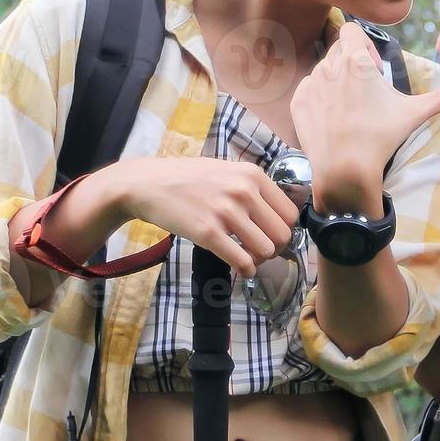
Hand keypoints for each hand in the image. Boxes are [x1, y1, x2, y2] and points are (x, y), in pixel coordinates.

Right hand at [105, 156, 299, 278]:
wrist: (149, 184)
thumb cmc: (188, 178)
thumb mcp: (227, 170)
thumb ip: (253, 186)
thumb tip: (278, 213)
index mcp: (252, 175)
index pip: (290, 213)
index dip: (284, 230)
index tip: (271, 236)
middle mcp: (243, 191)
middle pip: (282, 234)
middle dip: (275, 248)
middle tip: (260, 251)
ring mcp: (225, 212)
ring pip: (266, 250)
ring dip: (260, 260)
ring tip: (248, 258)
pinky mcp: (208, 232)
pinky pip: (242, 261)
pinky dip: (246, 270)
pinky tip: (241, 268)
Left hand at [290, 22, 439, 210]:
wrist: (345, 169)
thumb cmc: (381, 138)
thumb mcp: (414, 113)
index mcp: (356, 60)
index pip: (352, 29)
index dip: (366, 46)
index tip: (375, 71)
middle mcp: (329, 66)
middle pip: (339, 49)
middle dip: (353, 63)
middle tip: (366, 92)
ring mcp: (310, 83)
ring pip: (323, 68)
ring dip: (336, 80)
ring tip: (351, 108)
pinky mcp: (298, 101)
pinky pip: (309, 88)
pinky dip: (320, 98)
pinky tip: (334, 119)